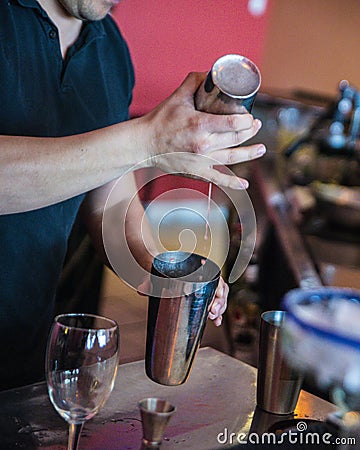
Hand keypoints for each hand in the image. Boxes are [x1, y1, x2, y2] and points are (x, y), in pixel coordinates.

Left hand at [137, 274, 227, 326]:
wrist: (163, 264)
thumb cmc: (165, 266)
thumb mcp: (158, 273)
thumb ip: (151, 280)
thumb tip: (142, 290)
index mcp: (199, 268)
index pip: (215, 278)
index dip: (219, 291)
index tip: (215, 302)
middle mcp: (204, 276)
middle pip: (220, 290)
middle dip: (220, 304)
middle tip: (212, 315)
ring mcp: (205, 286)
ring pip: (219, 297)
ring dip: (220, 310)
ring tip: (215, 320)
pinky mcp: (202, 294)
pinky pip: (214, 302)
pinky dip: (217, 312)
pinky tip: (216, 321)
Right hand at [139, 72, 265, 187]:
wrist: (144, 144)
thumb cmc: (159, 121)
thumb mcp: (177, 97)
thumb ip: (194, 81)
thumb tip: (210, 72)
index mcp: (200, 125)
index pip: (233, 123)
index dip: (247, 120)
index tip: (250, 116)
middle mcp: (203, 145)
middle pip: (236, 138)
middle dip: (250, 131)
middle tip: (255, 125)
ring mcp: (201, 161)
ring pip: (233, 158)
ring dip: (250, 153)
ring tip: (261, 148)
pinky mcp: (197, 172)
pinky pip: (218, 179)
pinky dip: (233, 183)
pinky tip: (245, 184)